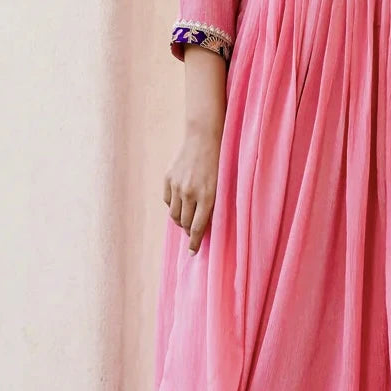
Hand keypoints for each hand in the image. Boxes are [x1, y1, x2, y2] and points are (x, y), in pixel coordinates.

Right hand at [163, 125, 221, 253]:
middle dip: (188, 231)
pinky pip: (168, 201)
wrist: (203, 138)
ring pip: (174, 214)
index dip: (195, 243)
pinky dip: (174, 206)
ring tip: (187, 219)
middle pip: (184, 223)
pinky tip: (181, 204)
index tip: (192, 253)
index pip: (198, 228)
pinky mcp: (168, 179)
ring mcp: (177, 186)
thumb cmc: (219, 163)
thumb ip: (213, 205)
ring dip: (181, 220)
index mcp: (207, 197)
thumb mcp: (222, 186)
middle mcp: (190, 193)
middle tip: (193, 232)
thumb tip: (204, 225)